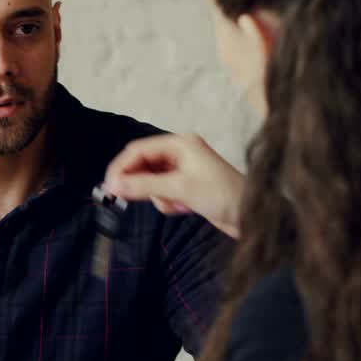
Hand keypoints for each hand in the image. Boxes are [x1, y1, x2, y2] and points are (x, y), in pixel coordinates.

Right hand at [103, 133, 244, 238]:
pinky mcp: (186, 185)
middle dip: (138, 183)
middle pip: (142, 164)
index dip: (121, 167)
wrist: (251, 217)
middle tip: (125, 199)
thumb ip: (143, 186)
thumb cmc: (223, 196)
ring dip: (157, 196)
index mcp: (180, 144)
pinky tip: (183, 208)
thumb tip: (113, 185)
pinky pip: (162, 191)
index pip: (138, 150)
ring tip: (175, 204)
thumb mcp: (179, 189)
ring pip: (150, 181)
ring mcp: (183, 169)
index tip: (109, 187)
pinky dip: (166, 202)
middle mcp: (180, 153)